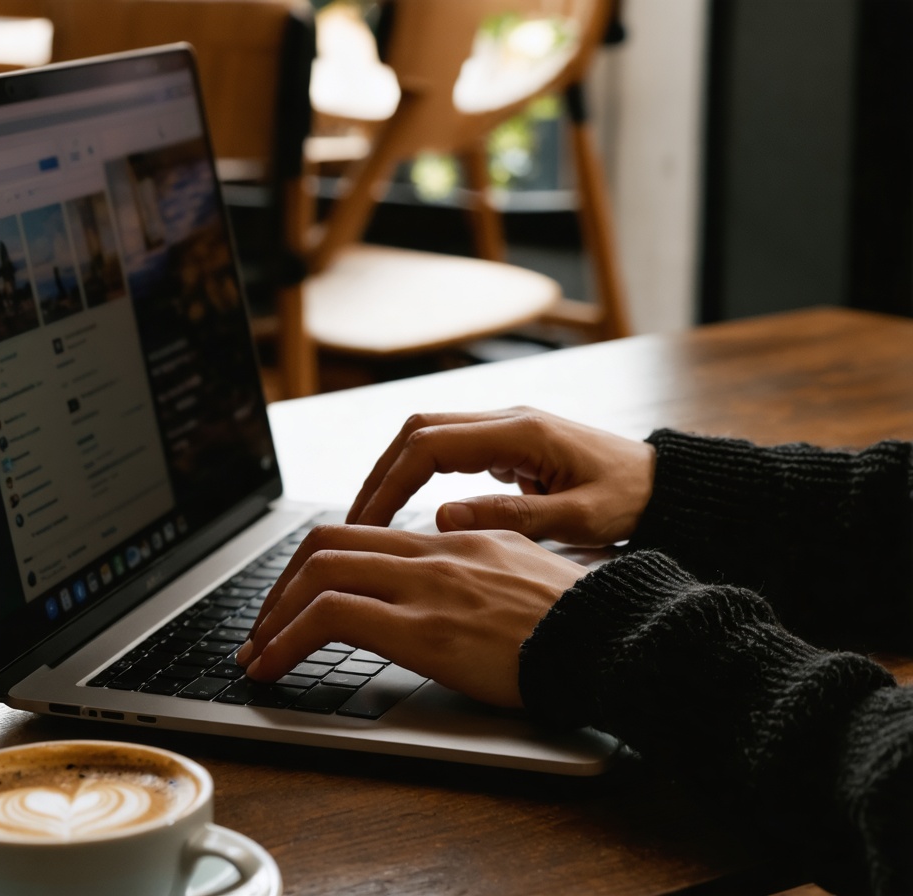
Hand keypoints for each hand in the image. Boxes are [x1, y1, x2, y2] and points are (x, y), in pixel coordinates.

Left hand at [237, 524, 586, 707]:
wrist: (615, 640)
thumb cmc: (578, 621)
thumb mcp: (524, 574)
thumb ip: (477, 563)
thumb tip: (443, 567)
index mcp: (458, 538)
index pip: (360, 533)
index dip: (311, 565)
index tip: (292, 602)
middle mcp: (436, 551)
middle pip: (325, 545)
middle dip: (278, 588)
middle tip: (260, 629)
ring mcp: (428, 586)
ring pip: (318, 573)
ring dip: (272, 616)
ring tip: (256, 654)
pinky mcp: (426, 628)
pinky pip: (332, 618)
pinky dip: (287, 639)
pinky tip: (272, 669)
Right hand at [347, 407, 655, 546]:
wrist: (663, 485)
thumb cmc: (629, 500)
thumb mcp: (578, 519)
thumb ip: (510, 518)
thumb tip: (439, 518)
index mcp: (520, 433)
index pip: (429, 446)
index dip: (390, 483)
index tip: (368, 524)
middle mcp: (506, 420)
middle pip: (417, 432)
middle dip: (379, 475)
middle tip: (356, 525)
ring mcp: (505, 428)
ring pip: (427, 437)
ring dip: (394, 474)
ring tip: (371, 521)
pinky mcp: (507, 444)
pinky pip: (447, 450)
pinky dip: (418, 476)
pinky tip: (408, 511)